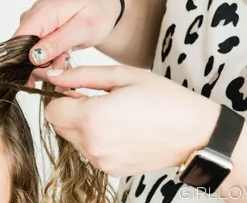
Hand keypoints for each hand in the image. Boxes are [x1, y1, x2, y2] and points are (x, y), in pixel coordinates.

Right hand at [12, 0, 122, 85]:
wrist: (107, 5)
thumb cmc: (99, 13)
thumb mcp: (82, 30)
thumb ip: (57, 43)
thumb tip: (33, 57)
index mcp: (43, 11)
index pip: (19, 38)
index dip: (21, 60)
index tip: (33, 78)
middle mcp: (35, 14)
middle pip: (22, 46)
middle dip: (38, 64)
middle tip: (59, 68)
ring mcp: (38, 21)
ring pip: (30, 50)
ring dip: (46, 62)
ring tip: (65, 61)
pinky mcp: (42, 29)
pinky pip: (38, 48)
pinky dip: (50, 57)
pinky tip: (63, 58)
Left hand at [42, 65, 219, 177]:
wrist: (195, 133)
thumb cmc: (164, 99)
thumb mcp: (122, 76)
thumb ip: (82, 75)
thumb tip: (54, 76)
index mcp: (93, 118)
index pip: (51, 109)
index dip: (60, 95)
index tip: (77, 88)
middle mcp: (93, 145)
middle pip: (59, 125)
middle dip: (70, 109)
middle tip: (97, 97)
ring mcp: (102, 161)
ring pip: (73, 138)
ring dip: (83, 124)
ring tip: (114, 112)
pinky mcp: (112, 169)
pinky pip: (90, 150)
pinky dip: (97, 138)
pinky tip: (121, 127)